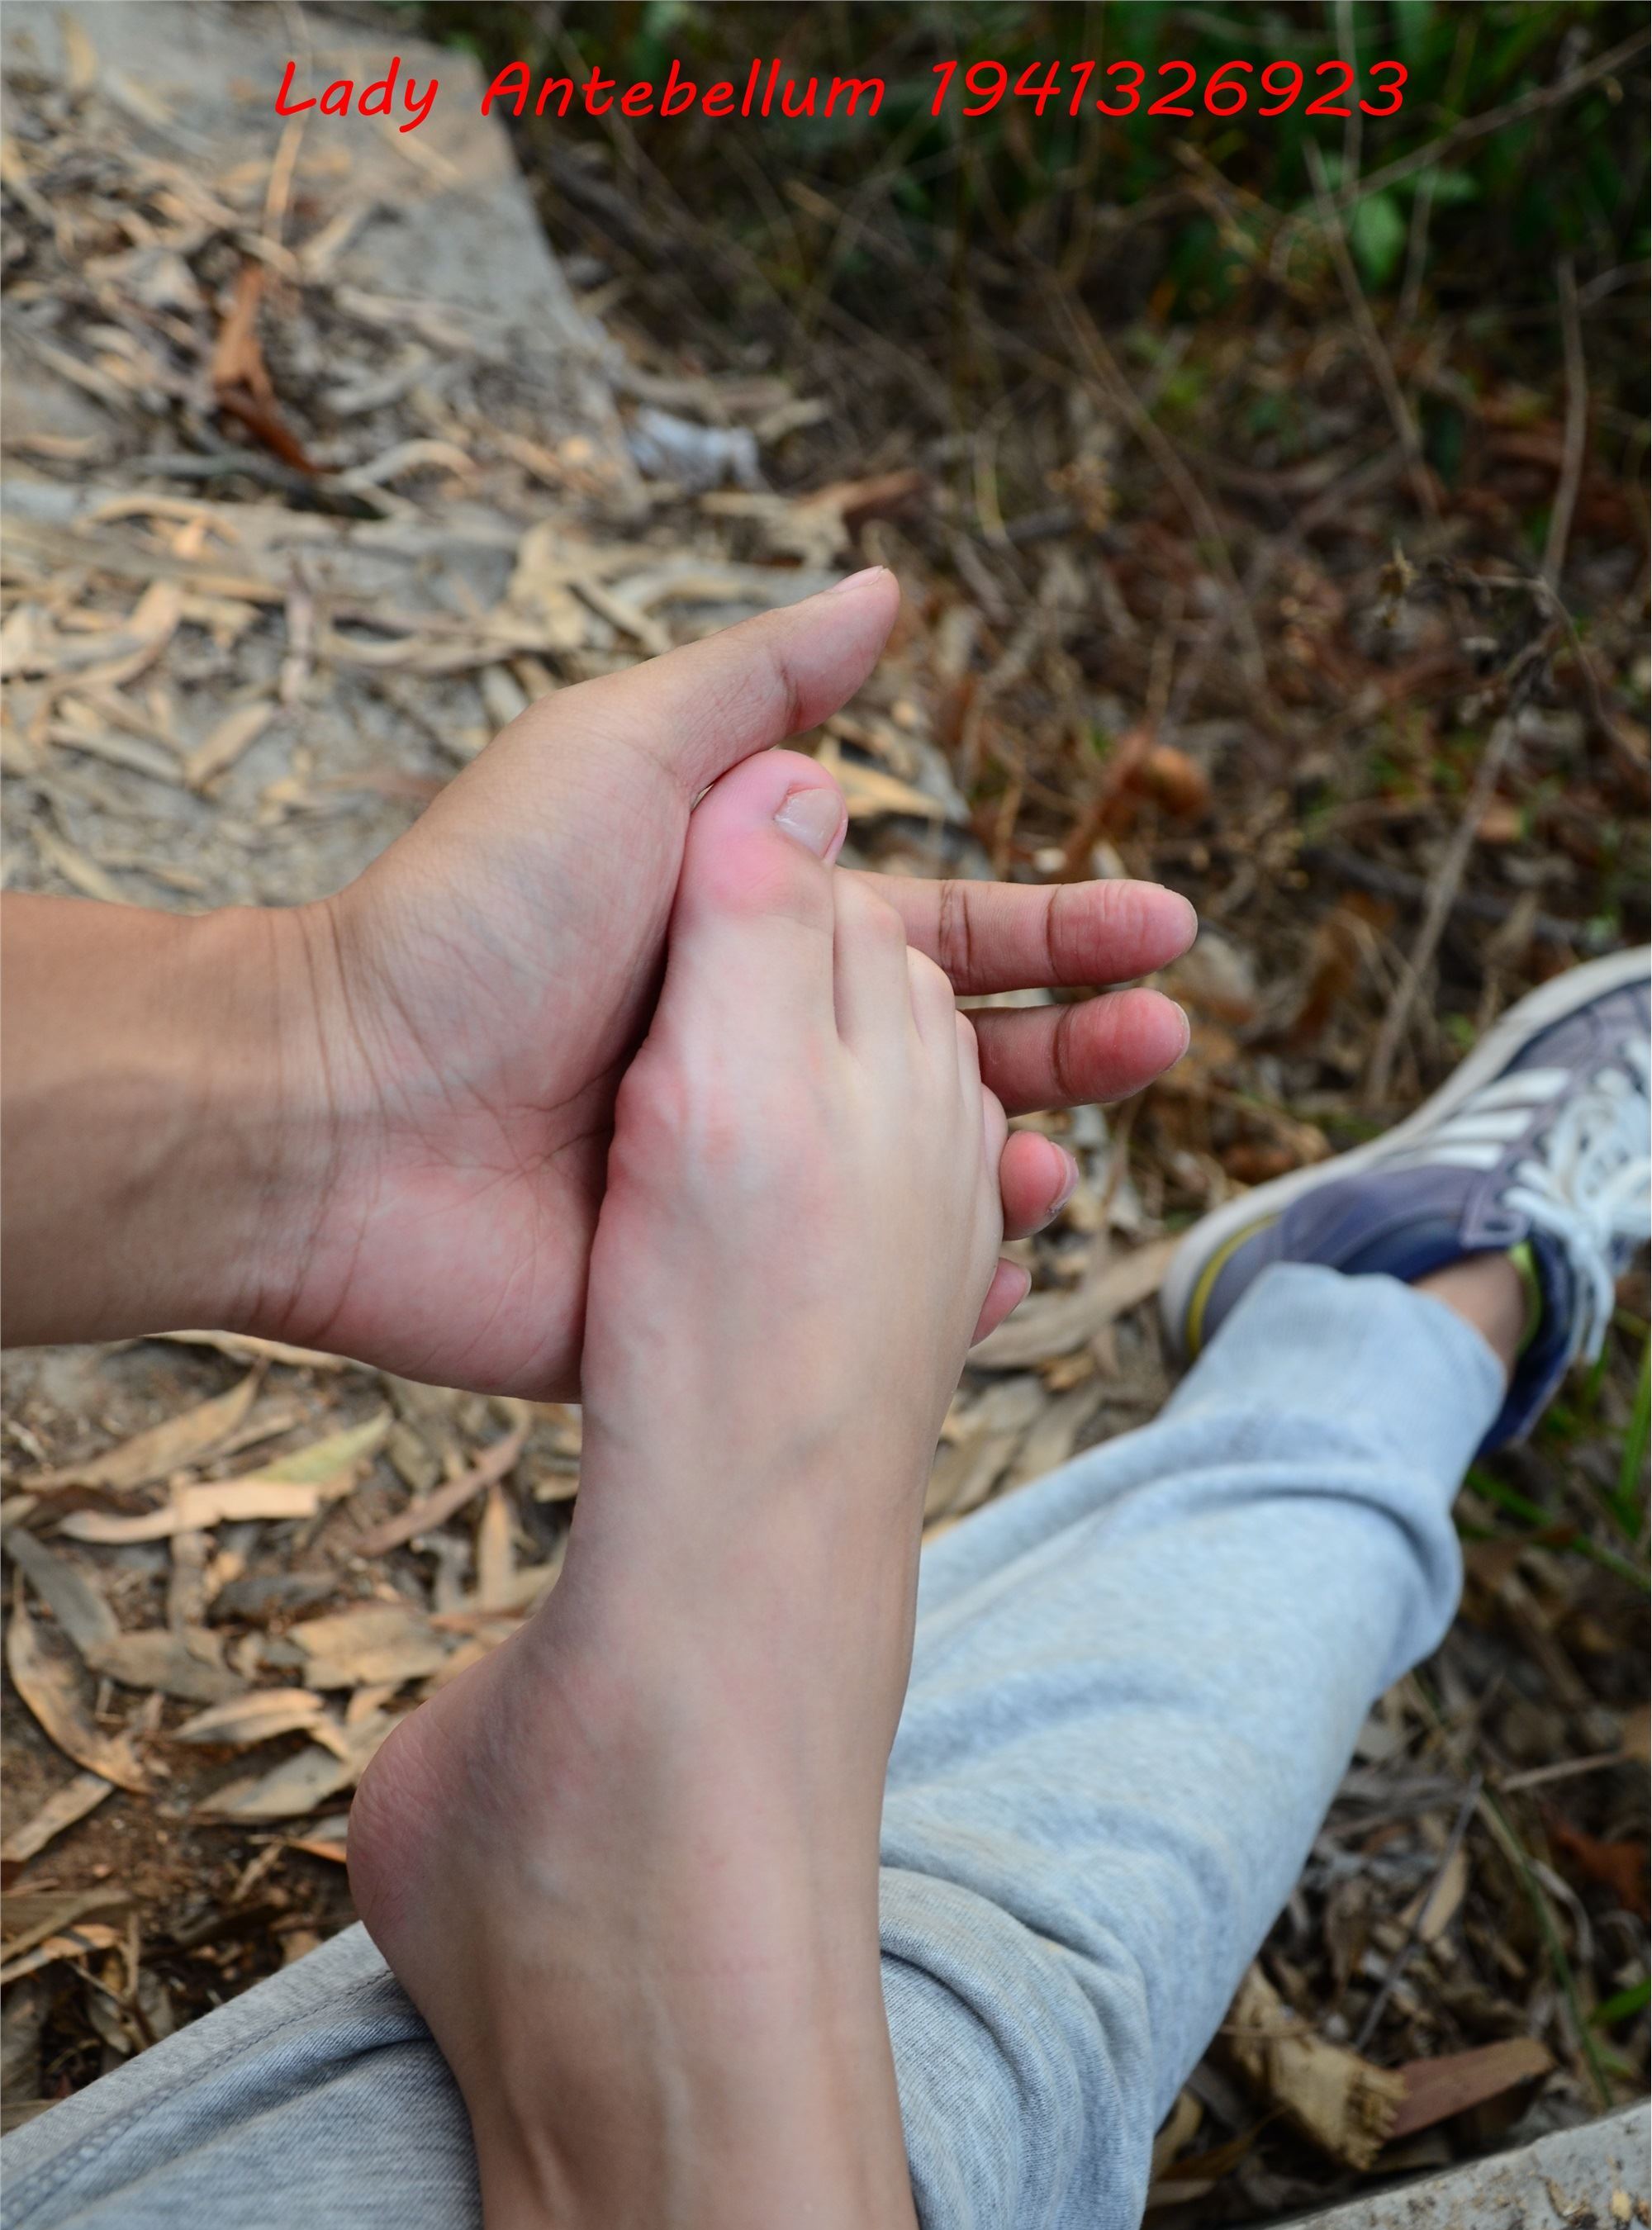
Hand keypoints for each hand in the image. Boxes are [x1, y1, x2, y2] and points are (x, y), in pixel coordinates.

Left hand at [262, 572, 1192, 1393]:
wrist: (342, 1111)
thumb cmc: (471, 920)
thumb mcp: (621, 755)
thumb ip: (757, 689)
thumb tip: (883, 593)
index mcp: (749, 939)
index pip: (940, 934)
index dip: (1055, 934)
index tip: (1164, 932)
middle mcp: (754, 1054)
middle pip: (950, 1059)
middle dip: (1072, 1050)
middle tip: (1169, 1044)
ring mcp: (731, 1178)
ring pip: (910, 1186)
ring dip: (1011, 1174)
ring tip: (1077, 1171)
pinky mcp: (697, 1290)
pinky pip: (836, 1295)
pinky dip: (921, 1297)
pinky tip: (993, 1287)